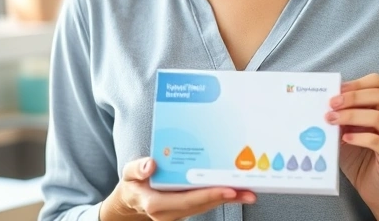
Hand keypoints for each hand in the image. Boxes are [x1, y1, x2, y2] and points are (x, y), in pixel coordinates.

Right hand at [100, 157, 256, 220]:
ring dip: (229, 199)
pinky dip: (222, 197)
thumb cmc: (134, 184)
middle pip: (202, 205)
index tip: (226, 189)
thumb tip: (150, 165)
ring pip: (207, 206)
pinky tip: (238, 191)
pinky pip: (205, 203)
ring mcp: (180, 213)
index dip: (207, 195)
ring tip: (249, 192)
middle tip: (247, 191)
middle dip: (225, 198)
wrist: (133, 200)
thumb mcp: (129, 174)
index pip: (185, 201)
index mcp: (156, 203)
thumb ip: (137, 168)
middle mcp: (170, 212)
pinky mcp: (187, 209)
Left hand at [326, 73, 378, 207]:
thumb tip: (323, 102)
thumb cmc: (358, 156)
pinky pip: (376, 140)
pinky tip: (345, 139)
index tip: (336, 91)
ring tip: (331, 120)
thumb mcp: (345, 131)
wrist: (372, 187)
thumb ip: (340, 116)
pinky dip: (358, 137)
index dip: (356, 84)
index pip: (378, 84)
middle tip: (331, 104)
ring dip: (350, 116)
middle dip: (352, 97)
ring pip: (377, 116)